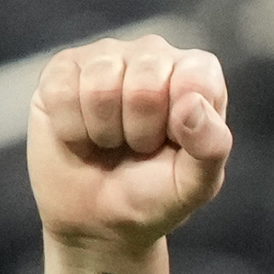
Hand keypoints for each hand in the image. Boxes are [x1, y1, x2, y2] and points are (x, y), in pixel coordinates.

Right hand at [28, 36, 230, 253]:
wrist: (96, 218)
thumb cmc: (152, 196)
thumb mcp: (192, 185)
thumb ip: (211, 147)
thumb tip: (194, 104)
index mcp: (197, 78)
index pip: (196, 78)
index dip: (180, 120)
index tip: (172, 144)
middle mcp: (154, 56)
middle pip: (146, 82)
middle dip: (139, 131)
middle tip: (138, 147)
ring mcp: (106, 56)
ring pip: (100, 85)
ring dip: (103, 131)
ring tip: (110, 141)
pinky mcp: (63, 67)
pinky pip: (62, 92)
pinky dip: (71, 129)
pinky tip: (81, 135)